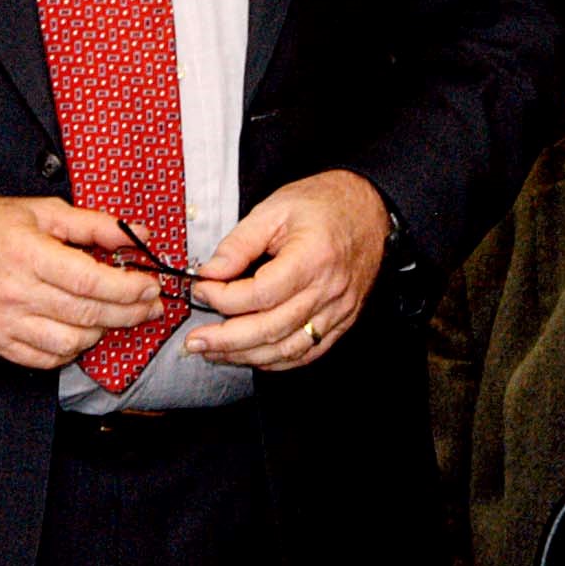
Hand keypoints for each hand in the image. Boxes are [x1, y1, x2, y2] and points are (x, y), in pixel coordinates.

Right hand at [0, 196, 163, 369]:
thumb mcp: (42, 211)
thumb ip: (93, 224)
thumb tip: (137, 234)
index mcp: (28, 253)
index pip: (90, 280)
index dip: (127, 288)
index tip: (149, 286)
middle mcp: (17, 292)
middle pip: (87, 314)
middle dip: (128, 312)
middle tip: (149, 306)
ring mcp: (5, 322)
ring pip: (71, 343)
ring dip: (101, 333)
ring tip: (112, 317)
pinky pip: (46, 359)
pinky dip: (71, 351)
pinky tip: (81, 333)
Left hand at [185, 169, 386, 368]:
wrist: (369, 208)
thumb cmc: (324, 204)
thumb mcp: (275, 209)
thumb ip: (240, 243)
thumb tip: (210, 272)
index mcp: (312, 258)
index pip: (260, 294)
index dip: (224, 298)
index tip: (202, 290)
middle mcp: (328, 291)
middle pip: (271, 329)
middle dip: (226, 339)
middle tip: (195, 341)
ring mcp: (338, 310)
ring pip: (287, 348)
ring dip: (246, 355)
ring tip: (215, 352)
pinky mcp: (343, 321)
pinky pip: (308, 352)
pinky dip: (277, 361)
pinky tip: (252, 355)